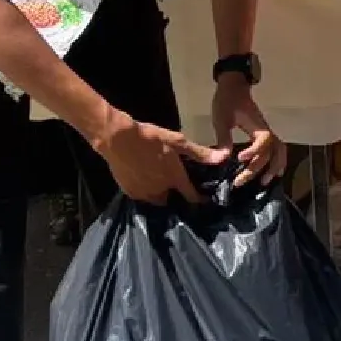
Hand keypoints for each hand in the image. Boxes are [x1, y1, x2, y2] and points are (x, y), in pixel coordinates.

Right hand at [93, 112, 226, 204]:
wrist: (117, 139)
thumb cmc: (150, 138)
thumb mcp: (177, 141)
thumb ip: (199, 153)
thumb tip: (223, 158)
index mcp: (174, 178)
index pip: (191, 196)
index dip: (198, 200)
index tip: (203, 202)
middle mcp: (160, 190)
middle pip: (172, 199)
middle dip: (175, 195)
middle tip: (174, 184)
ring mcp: (144, 194)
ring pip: (156, 200)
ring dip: (160, 194)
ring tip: (159, 182)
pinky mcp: (130, 192)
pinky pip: (142, 197)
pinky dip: (146, 191)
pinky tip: (144, 180)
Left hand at [212, 75, 285, 188]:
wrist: (234, 87)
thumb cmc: (227, 101)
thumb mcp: (222, 119)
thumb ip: (224, 139)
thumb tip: (223, 160)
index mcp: (257, 125)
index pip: (264, 140)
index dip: (255, 151)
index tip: (239, 158)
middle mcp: (266, 130)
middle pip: (271, 152)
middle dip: (257, 168)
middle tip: (240, 181)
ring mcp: (267, 132)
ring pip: (280, 151)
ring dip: (274, 168)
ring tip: (264, 183)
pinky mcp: (263, 134)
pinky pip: (276, 149)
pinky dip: (277, 162)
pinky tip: (273, 173)